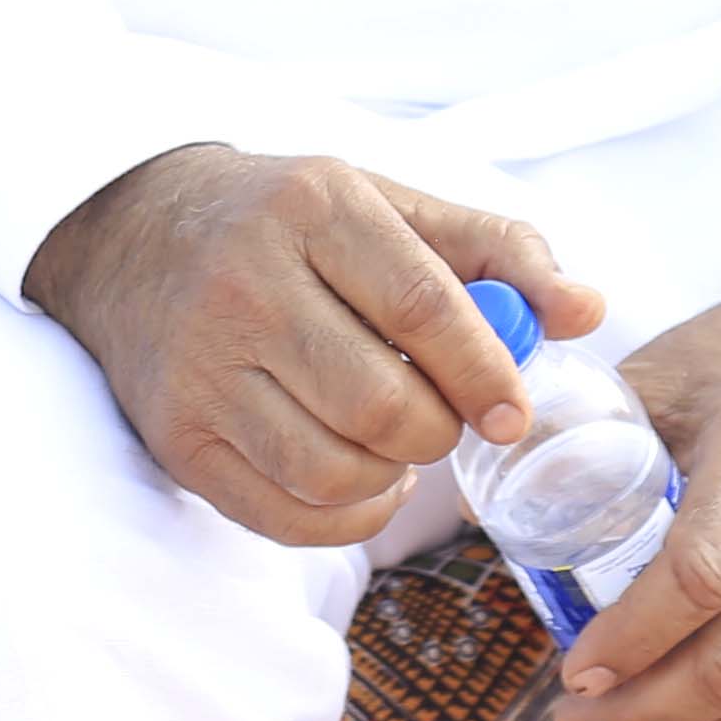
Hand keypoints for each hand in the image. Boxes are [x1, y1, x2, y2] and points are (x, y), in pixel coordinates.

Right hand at [21, 145, 600, 547]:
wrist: (133, 236)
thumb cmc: (289, 225)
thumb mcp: (388, 205)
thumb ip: (497, 251)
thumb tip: (587, 311)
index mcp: (314, 206)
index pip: (425, 307)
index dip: (487, 372)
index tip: (513, 410)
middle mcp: (246, 280)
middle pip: (384, 404)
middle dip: (439, 430)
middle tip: (444, 418)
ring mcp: (201, 364)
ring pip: (334, 467)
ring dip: (392, 476)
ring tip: (394, 441)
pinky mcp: (178, 436)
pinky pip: (285, 514)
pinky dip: (345, 515)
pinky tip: (355, 476)